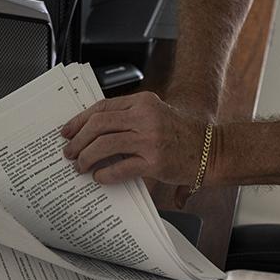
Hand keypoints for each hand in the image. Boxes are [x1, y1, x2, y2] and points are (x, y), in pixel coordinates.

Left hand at [61, 92, 209, 193]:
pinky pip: (119, 168)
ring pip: (104, 145)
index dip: (80, 120)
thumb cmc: (184, 135)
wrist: (212, 150)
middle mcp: (145, 117)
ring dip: (86, 157)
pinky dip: (105, 174)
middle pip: (98, 124)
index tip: (67, 131)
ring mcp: (150, 139)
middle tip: (69, 152)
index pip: (102, 107)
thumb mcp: (156, 115)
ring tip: (80, 166)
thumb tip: (97, 131)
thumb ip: (129, 119)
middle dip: (78, 140)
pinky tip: (99, 178)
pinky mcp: (155, 162)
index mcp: (144, 102)